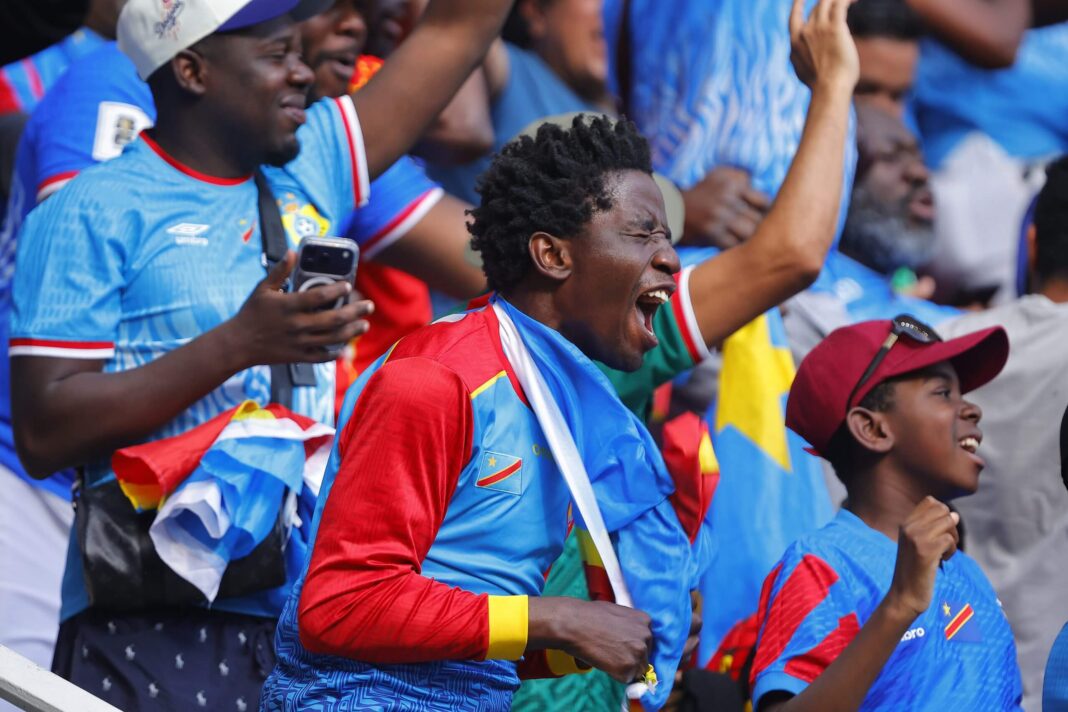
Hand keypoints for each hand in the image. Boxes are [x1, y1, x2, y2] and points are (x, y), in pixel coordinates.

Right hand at [223, 252, 373, 369]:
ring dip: (352, 332)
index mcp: (289, 306)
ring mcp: (299, 342)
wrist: (238, 344)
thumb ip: (280, 271)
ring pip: (332, 338)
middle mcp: (297, 325)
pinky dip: (335, 353)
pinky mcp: (298, 356)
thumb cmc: (251, 313)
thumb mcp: (262, 288)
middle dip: (355, 312)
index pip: (319, 296)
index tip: (348, 285)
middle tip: (369, 306)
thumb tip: (293, 252)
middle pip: (333, 319)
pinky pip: (321, 356)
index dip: (336, 290)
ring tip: (364, 325)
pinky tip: (346, 347)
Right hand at [529, 597, 652, 682]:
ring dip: (623, 667)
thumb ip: (629, 626)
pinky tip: (603, 661)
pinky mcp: (628, 667)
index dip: (632, 646)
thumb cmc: (589, 615)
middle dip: (630, 658)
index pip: (647, 641)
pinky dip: (615, 674)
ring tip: (605, 654)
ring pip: (637, 670)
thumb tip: (631, 641)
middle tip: (610, 651)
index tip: (620, 645)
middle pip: (644, 657)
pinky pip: (626, 679)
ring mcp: (639, 652)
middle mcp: (646, 635)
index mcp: (645, 620)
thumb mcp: (617, 613)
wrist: (573, 623)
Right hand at [681, 167, 769, 248]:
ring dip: (752, 240)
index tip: (764, 219)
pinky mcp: (711, 234)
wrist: (674, 207)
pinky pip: (734, 245)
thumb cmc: (703, 192)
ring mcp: (718, 217)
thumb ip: (743, 179)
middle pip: (759, 219)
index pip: (764, 202)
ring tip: (753, 242)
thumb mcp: (721, 176)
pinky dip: (738, 248)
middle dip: (763, 229)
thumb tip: (764, 193)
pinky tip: (737, 247)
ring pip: (749, 234)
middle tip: (763, 235)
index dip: (767, 213)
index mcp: (733, 184)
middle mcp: (727, 199)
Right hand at [789, 0, 859, 92]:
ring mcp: (820, 28)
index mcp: (795, 41)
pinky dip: (848, 0)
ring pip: (827, 1)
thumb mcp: (801, 71)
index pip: (794, 16)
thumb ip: (798, 58)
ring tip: (851, 0)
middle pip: (817, 8)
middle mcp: (805, 31)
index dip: (798, 4)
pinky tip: (855, 1)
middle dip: (828, 2)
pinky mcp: (835, 28)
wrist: (829, 88)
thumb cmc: (818, 85)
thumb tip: (795, 55)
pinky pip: (840, 5)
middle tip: (839, 3)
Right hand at [885, 497, 959, 620]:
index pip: (930, 501)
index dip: (942, 514)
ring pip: (948, 522)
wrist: (904, 596)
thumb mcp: (917, 545)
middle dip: (950, 525)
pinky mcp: (926, 551)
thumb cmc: (915, 572)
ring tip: (944, 552)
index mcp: (905, 524)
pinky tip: (943, 561)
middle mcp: (908, 527)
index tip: (939, 532)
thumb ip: (931, 528)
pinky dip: (952, 551)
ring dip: (953, 538)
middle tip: (944, 544)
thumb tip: (954, 515)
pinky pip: (950, 540)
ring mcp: (916, 537)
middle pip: (942, 510)